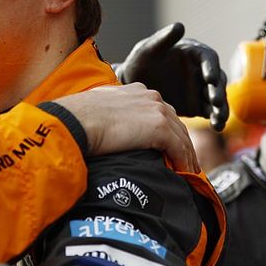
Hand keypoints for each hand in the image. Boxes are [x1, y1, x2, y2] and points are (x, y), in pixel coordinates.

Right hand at [52, 83, 199, 173]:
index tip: (169, 145)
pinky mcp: (159, 128)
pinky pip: (179, 148)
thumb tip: (106, 126)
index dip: (167, 129)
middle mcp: (151, 97)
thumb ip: (109, 113)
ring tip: (188, 172)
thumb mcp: (97, 107)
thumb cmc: (78, 117)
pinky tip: (183, 173)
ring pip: (182, 137)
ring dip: (187, 156)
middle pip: (176, 123)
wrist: (76, 120)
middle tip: (185, 161)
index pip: (160, 111)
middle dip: (182, 143)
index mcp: (137, 91)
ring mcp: (156, 111)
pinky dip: (183, 162)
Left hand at [114, 23, 228, 130]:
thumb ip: (162, 39)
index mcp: (193, 53)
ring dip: (221, 108)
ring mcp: (202, 89)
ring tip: (218, 119)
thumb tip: (179, 26)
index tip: (210, 78)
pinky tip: (216, 126)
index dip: (211, 67)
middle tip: (215, 101)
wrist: (133, 86)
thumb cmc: (139, 63)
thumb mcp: (147, 50)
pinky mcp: (199, 105)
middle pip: (217, 80)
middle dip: (218, 91)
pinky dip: (216, 119)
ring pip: (218, 98)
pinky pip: (211, 112)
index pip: (208, 58)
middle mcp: (202, 71)